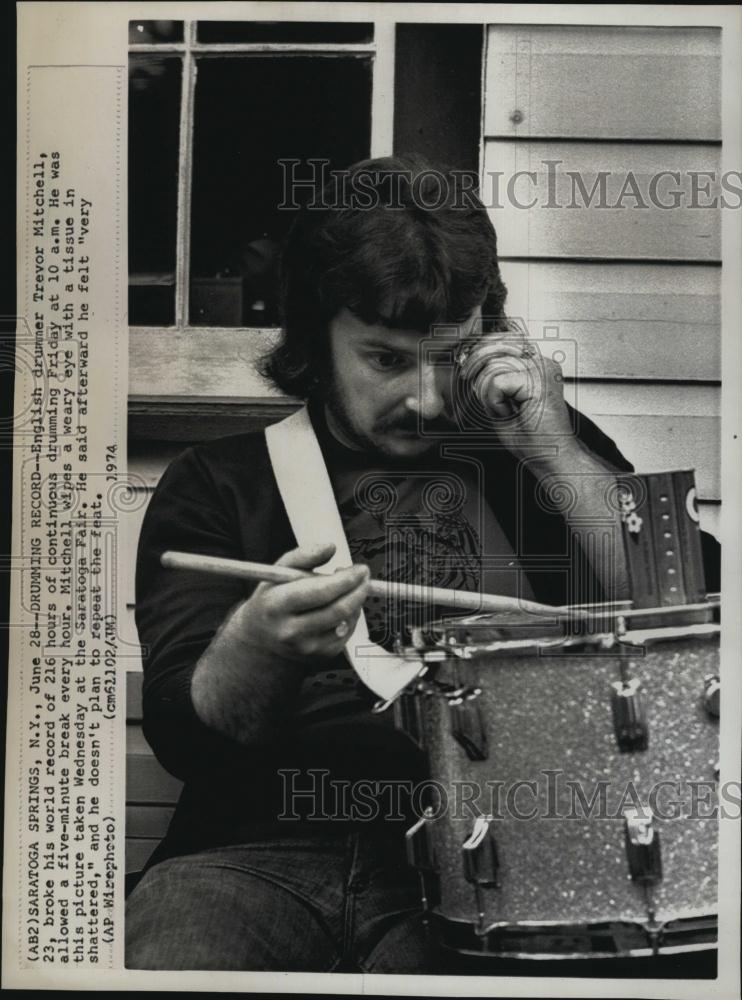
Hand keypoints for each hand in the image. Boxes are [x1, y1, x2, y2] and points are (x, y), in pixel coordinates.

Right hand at [230, 542, 370, 664]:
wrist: (260, 639)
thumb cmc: (272, 599)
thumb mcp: (277, 573)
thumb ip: (303, 555)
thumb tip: (330, 547)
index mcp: (276, 606)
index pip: (319, 592)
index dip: (345, 580)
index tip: (359, 568)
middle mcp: (290, 631)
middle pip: (338, 609)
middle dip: (359, 589)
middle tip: (364, 574)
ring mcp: (306, 648)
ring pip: (346, 620)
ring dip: (356, 600)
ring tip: (351, 587)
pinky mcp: (320, 656)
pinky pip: (346, 632)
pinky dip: (351, 615)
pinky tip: (341, 605)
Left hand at [460, 337, 572, 452]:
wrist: (552, 459)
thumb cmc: (533, 438)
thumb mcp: (501, 402)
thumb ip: (489, 380)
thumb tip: (470, 362)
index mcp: (536, 365)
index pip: (502, 341)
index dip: (479, 352)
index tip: (467, 369)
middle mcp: (542, 363)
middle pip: (494, 351)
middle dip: (478, 373)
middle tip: (480, 395)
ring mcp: (543, 369)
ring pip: (492, 367)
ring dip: (490, 396)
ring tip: (507, 412)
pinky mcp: (539, 380)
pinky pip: (497, 383)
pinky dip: (496, 403)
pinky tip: (512, 414)